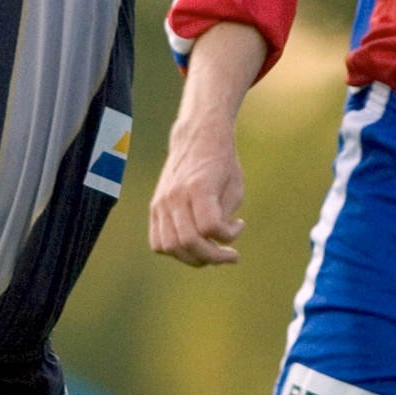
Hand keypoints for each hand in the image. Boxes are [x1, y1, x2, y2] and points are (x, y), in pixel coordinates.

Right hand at [149, 116, 245, 266]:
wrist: (198, 137)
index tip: (240, 224)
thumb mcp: (235, 186)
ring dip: (193, 258)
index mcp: (199, 186)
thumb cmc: (222, 161)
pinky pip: (158, 242)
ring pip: (169, 246)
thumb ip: (224, 217)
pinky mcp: (155, 206)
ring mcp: (161, 202)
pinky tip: (193, 245)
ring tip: (211, 253)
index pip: (209, 227)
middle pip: (188, 242)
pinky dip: (175, 251)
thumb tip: (214, 243)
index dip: (228, 236)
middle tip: (230, 255)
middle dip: (212, 257)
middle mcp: (176, 195)